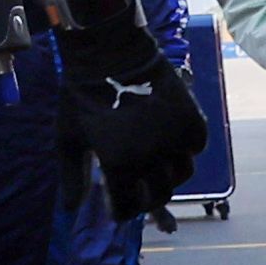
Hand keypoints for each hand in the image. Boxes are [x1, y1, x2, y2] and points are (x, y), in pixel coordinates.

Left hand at [48, 0, 207, 221]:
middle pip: (159, 195)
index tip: (118, 208)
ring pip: (181, 174)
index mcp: (120, 165)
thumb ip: (72, 176)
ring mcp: (176, 139)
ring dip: (167, 175)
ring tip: (152, 165)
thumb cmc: (82, 97)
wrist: (110, 54)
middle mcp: (153, 158)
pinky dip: (184, 149)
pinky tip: (168, 141)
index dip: (122, 210)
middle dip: (146, 198)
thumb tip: (70, 209)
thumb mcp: (69, 138)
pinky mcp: (193, 121)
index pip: (128, 207)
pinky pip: (195, 148)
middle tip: (137, 190)